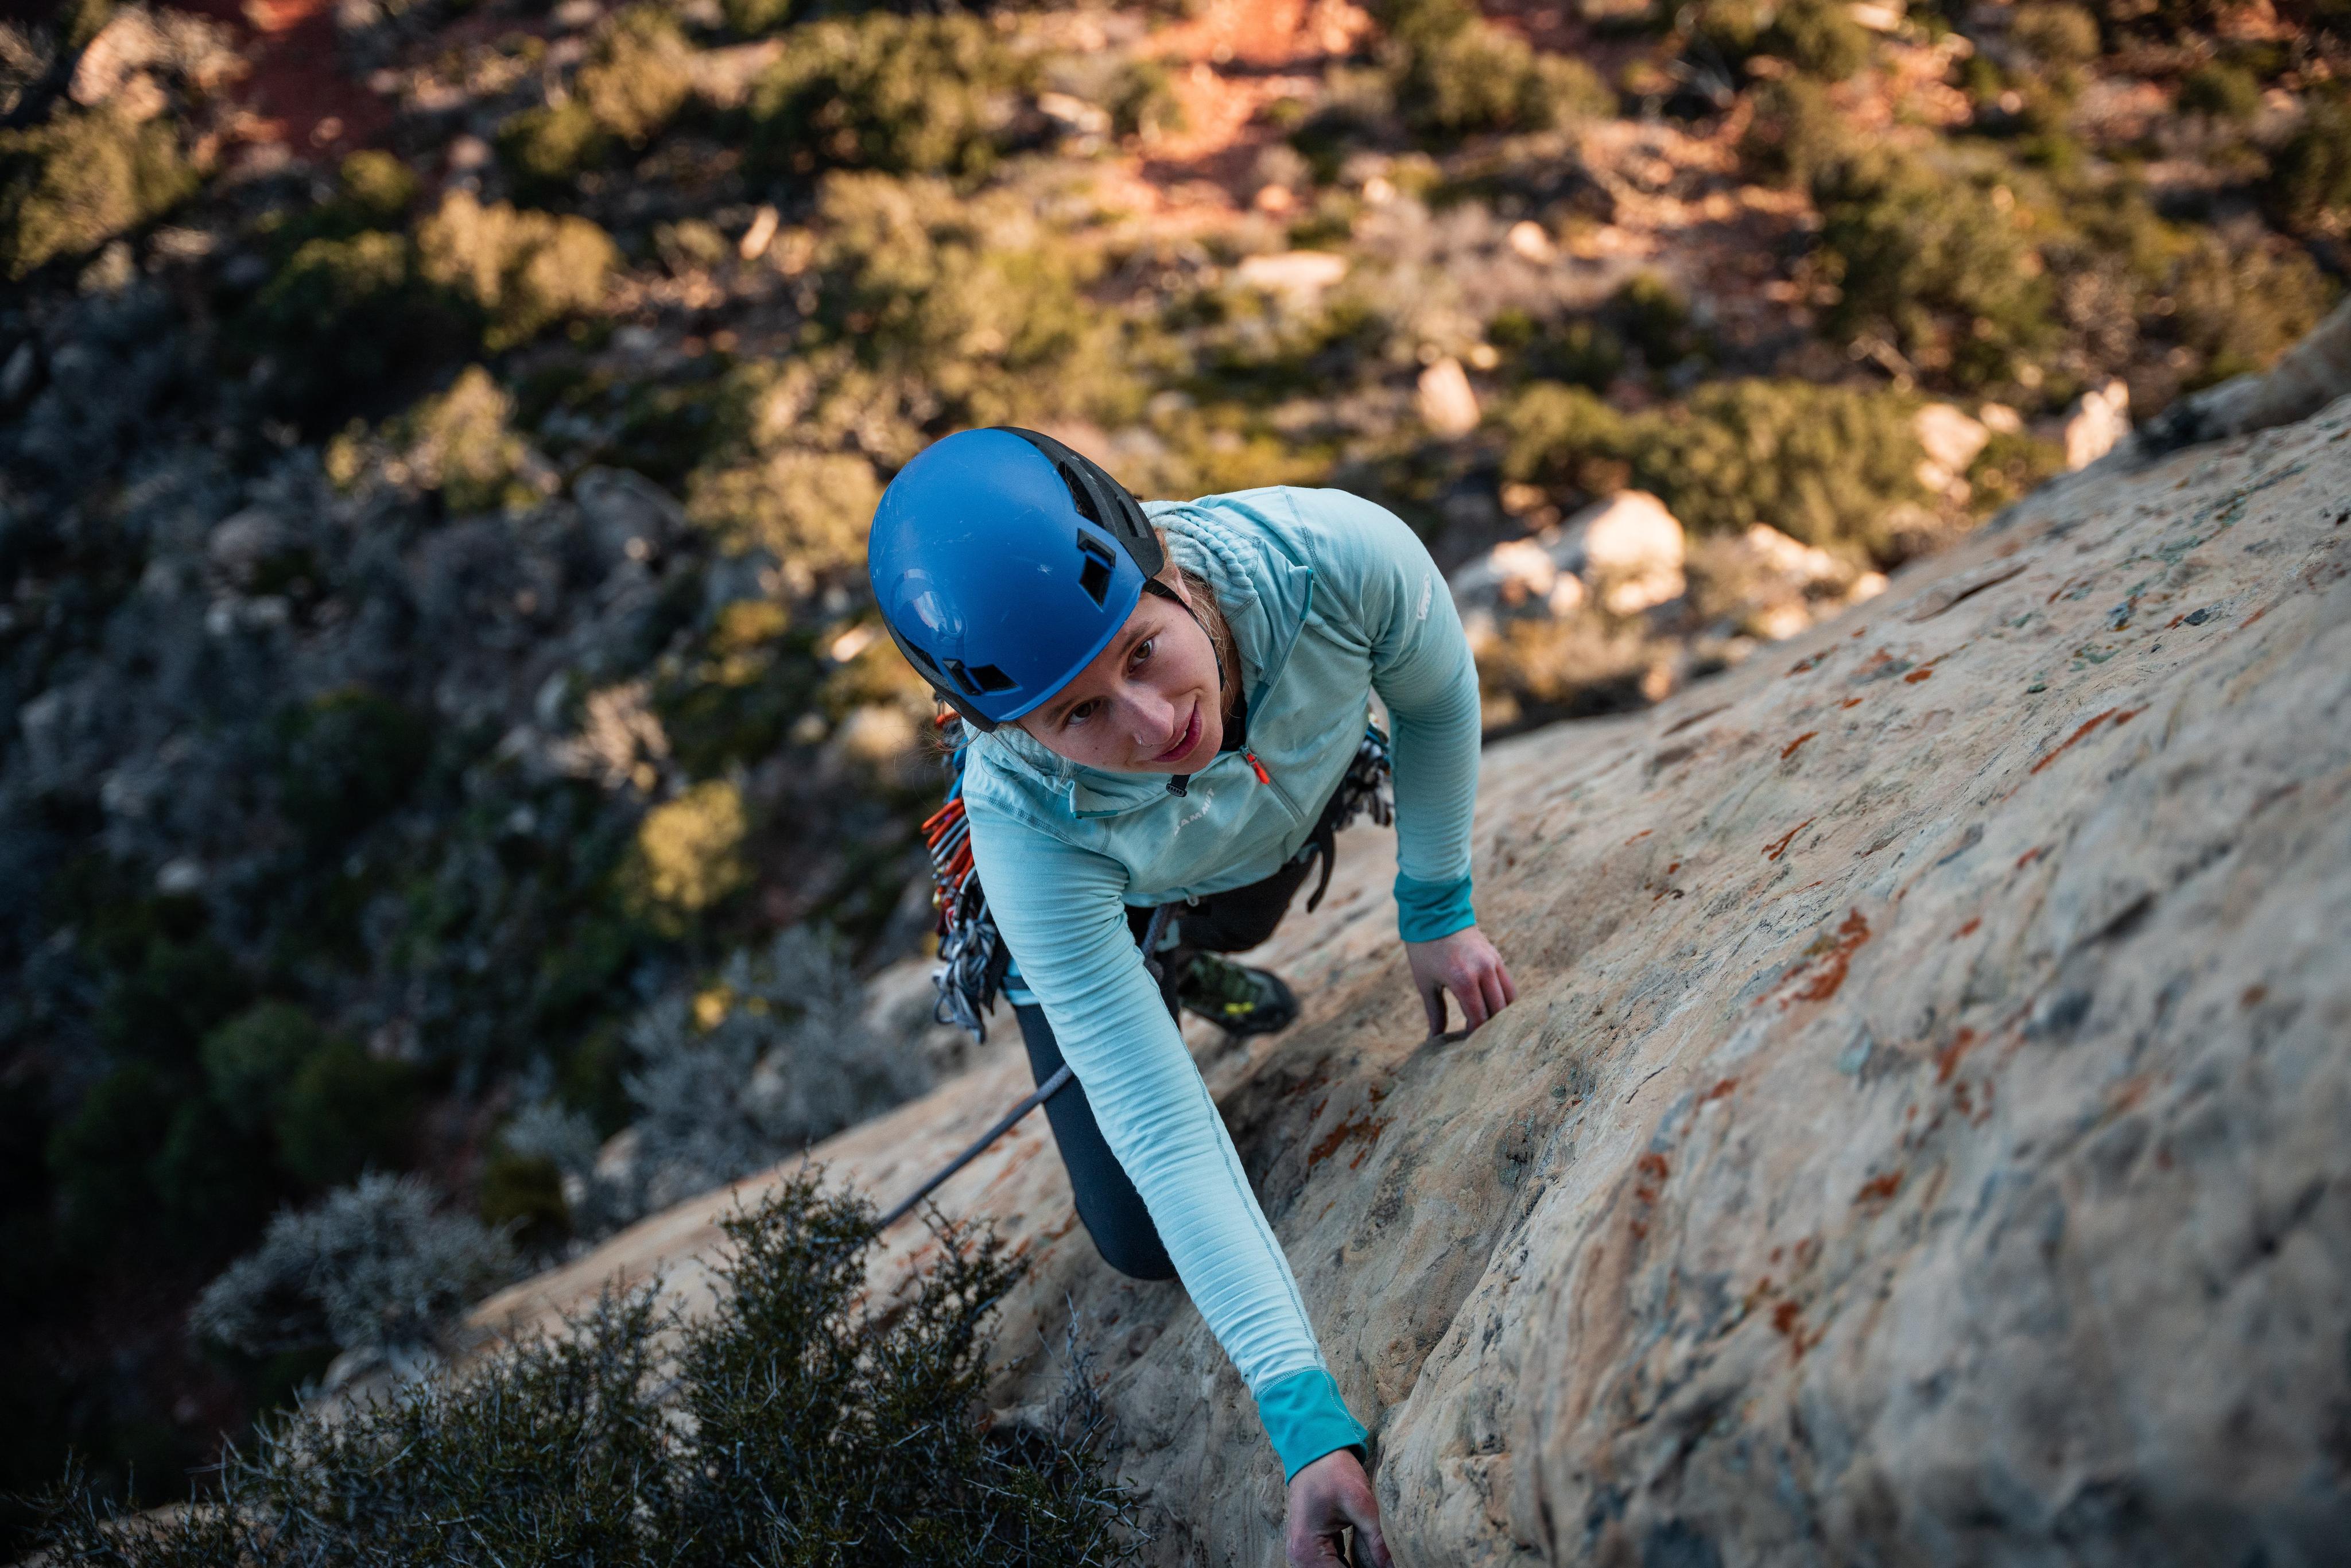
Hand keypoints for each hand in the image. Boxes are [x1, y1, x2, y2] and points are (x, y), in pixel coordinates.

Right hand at [1286, 1448, 1392, 1566]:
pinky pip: (1330, 1563)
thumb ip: (1378, 1541)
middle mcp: (1299, 1555)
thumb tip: (1393, 1567)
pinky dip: (1346, 1563)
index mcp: (1307, 1549)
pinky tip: (1366, 1560)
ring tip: (1375, 1561)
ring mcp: (1301, 1550)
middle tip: (1385, 1564)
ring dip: (1353, 1567)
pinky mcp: (1309, 1544)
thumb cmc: (1333, 1471)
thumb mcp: (1361, 1504)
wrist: (1313, 1448)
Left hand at [1403, 925, 1516, 1036]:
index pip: (1478, 1018)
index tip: (1467, 1047)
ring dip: (1501, 1016)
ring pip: (1509, 1000)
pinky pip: (1508, 985)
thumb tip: (1434, 1039)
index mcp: (1462, 980)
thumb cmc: (1424, 948)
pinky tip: (1495, 1010)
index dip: (1474, 1037)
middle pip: (1497, 1012)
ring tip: (1490, 1029)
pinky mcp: (1496, 957)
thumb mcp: (1426, 982)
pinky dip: (1504, 1000)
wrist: (1434, 911)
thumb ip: (1435, 1013)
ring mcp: (1493, 963)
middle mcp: (1483, 971)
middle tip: (1480, 1043)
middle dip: (1490, 1031)